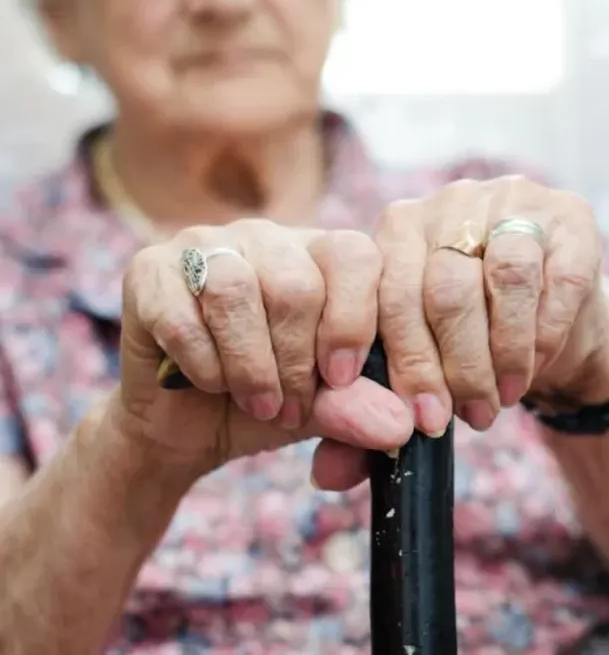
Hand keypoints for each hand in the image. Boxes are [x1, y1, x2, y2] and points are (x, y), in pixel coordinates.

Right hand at [113, 219, 412, 485]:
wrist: (186, 430)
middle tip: (289, 408)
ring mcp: (206, 244)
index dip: (352, 322)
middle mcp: (267, 237)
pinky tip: (209, 384)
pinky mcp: (149, 269)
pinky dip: (203, 364)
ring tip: (257, 402)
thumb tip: (400, 428)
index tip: (341, 379)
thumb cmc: (270, 404)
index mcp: (322, 254)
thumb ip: (360, 408)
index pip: (355, 256)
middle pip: (296, 283)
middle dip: (296, 362)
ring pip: (236, 290)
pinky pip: (181, 314)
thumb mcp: (325, 410)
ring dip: (250, 365)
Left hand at [373, 175, 608, 433]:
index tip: (413, 418)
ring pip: (505, 276)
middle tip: (462, 418)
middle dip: (453, 367)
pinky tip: (535, 366)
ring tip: (500, 400)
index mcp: (399, 229)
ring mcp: (514, 202)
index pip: (389, 291)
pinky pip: (559, 279)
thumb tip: (328, 474)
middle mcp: (451, 203)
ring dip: (503, 352)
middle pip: (445, 287)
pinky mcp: (571, 218)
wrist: (551, 316)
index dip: (402, 360)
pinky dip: (545, 333)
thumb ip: (370, 409)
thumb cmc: (471, 341)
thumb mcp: (420, 367)